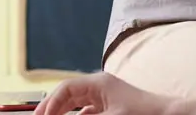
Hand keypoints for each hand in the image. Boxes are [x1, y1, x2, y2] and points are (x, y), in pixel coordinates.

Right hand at [34, 72, 184, 114]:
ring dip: (66, 114)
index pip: (65, 89)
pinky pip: (91, 113)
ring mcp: (109, 99)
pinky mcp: (115, 110)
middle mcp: (102, 87)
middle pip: (70, 95)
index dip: (50, 104)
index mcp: (99, 83)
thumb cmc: (144, 114)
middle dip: (54, 109)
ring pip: (79, 105)